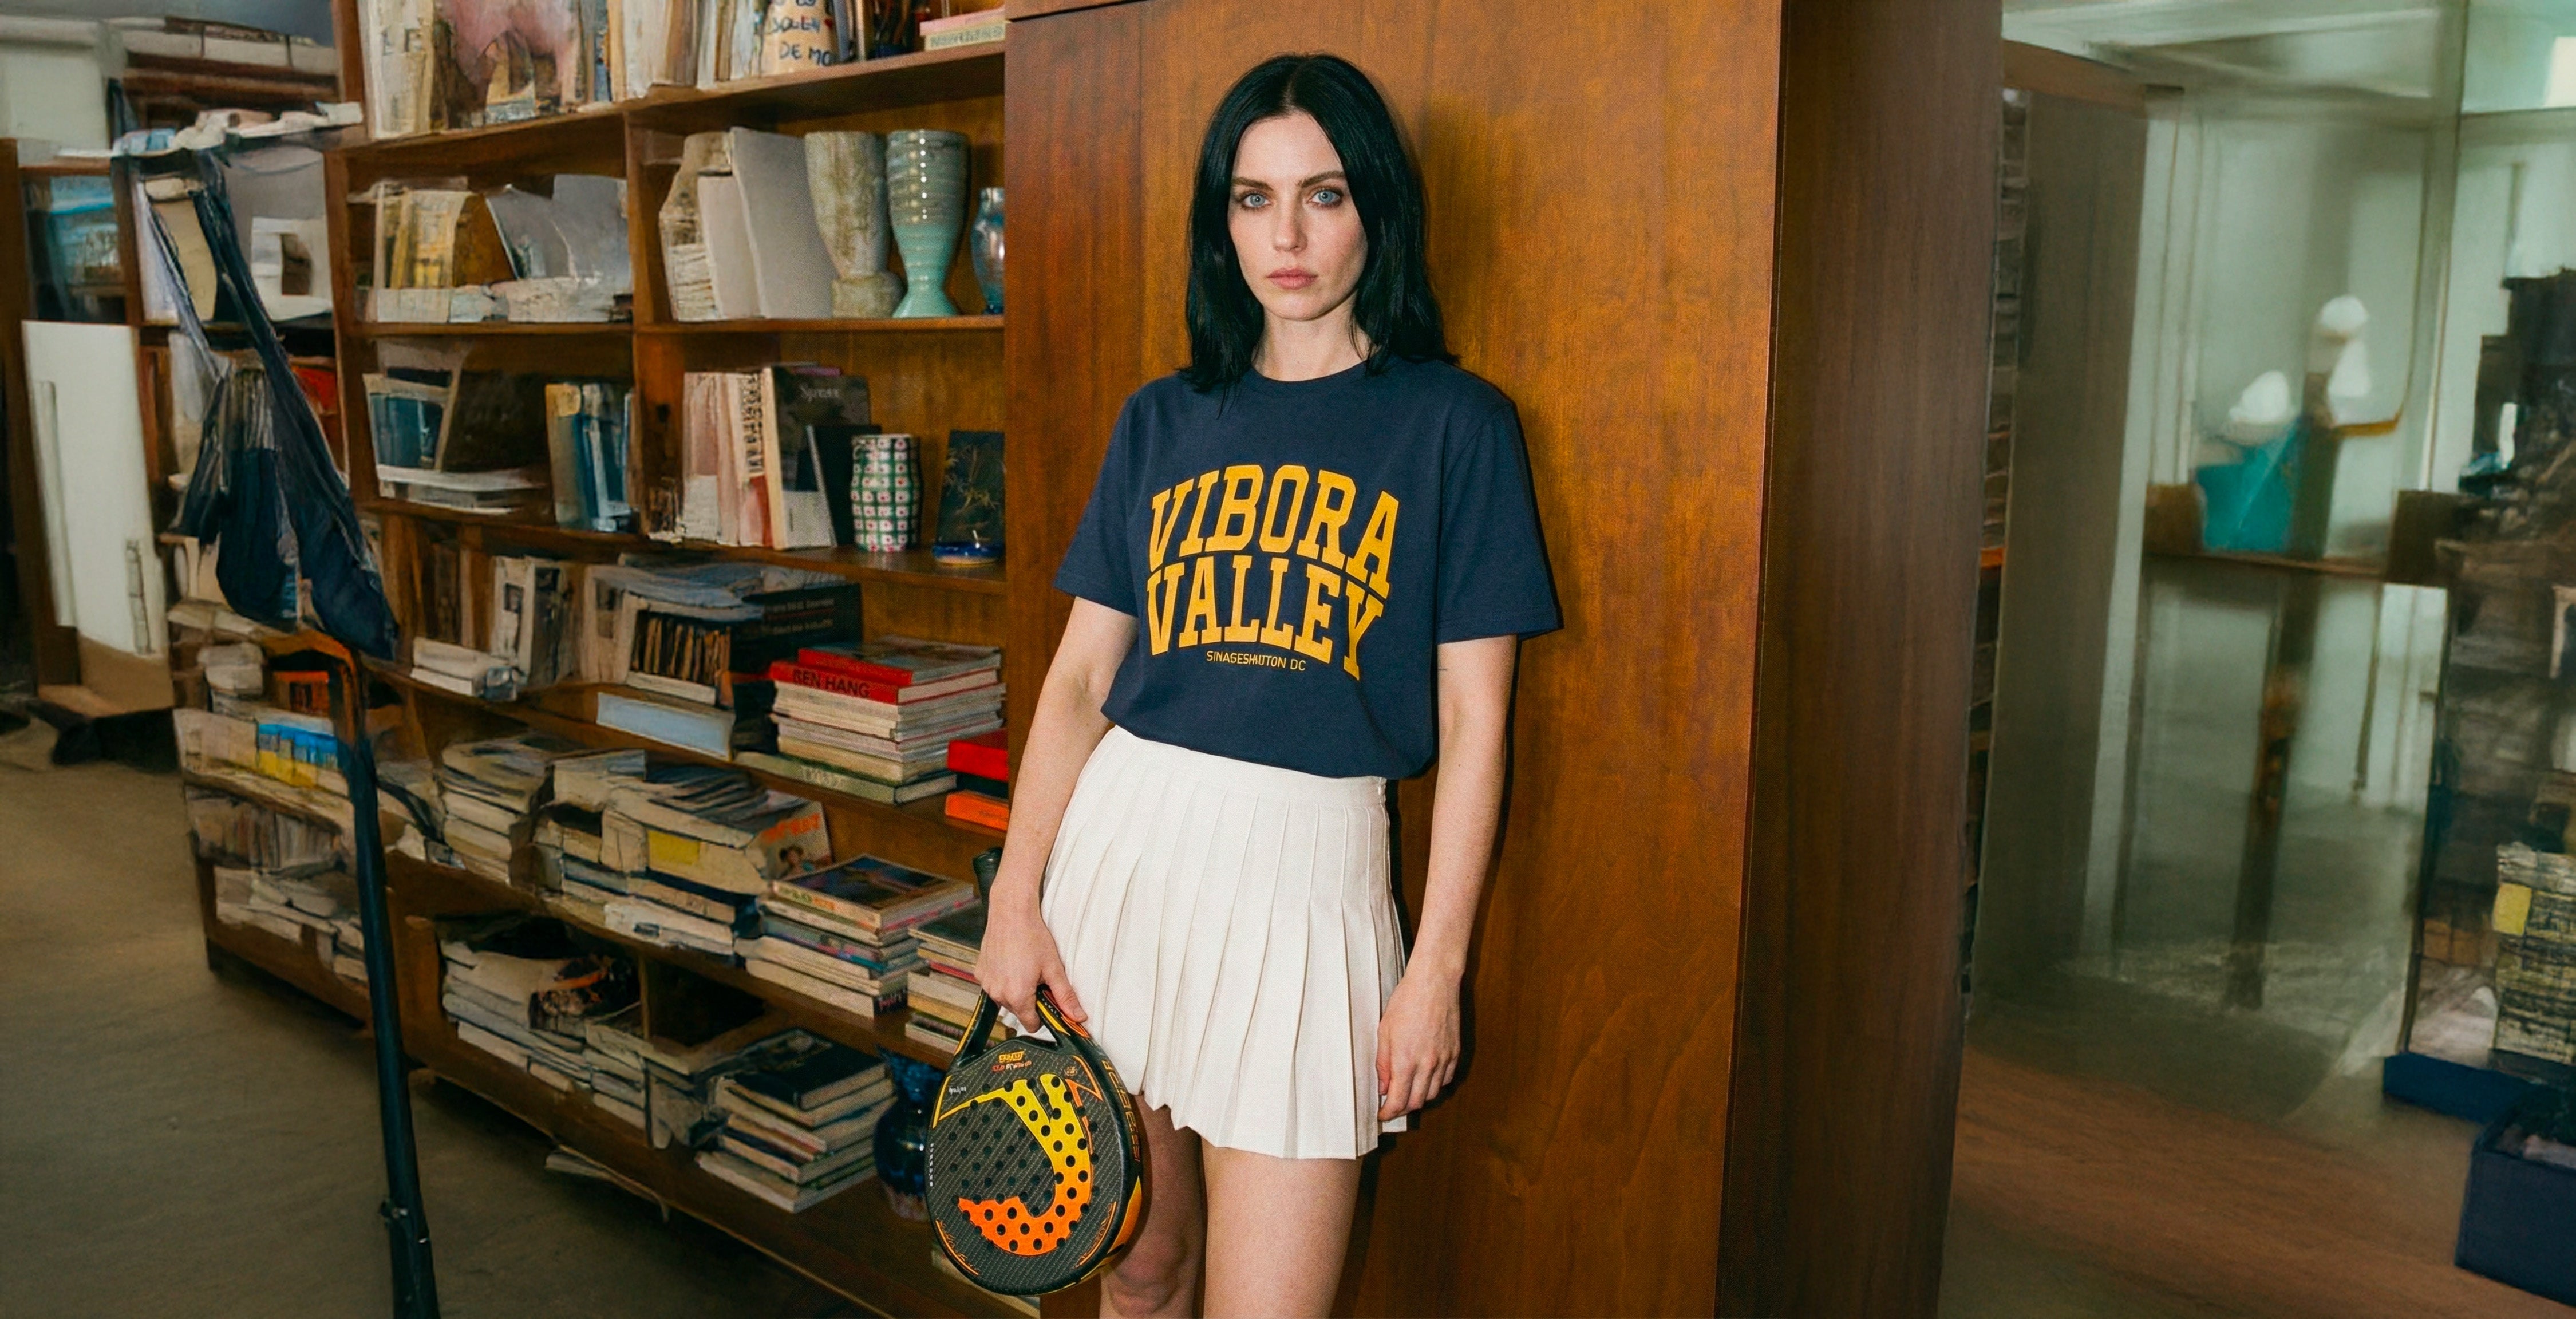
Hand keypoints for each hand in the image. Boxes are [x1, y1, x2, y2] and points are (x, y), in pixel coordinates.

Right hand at [976, 898, 1086, 1031]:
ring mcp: (987, 983)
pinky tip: (1011, 963)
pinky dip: (1003, 979)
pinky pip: (994, 985)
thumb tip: (1077, 1016)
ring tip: (1024, 968)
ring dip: (1016, 990)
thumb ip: (1065, 996)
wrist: (1011, 912)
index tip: (1048, 1002)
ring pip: (1006, 999)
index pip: (1032, 1024)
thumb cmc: (1031, 936)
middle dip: (1030, 1000)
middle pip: (1019, 1011)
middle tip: (1038, 978)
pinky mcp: (980, 973)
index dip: (1044, 1016)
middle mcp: (998, 993)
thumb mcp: (1054, 968)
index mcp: (1017, 996)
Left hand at [1374, 972, 1459, 1121]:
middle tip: (1392, 1106)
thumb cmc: (1406, 1002)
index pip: (1397, 1101)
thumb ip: (1383, 1064)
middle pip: (1416, 1102)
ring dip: (1420, 1098)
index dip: (1388, 1113)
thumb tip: (1384, 1087)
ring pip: (1433, 1093)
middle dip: (1403, 1109)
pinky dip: (1435, 1085)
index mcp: (1405, 1061)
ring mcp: (1443, 1059)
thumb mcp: (1384, 1032)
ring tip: (1408, 1093)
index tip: (1382, 1115)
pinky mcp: (1455, 1052)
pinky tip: (1426, 1079)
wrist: (1434, 983)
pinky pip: (1446, 1079)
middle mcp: (1427, 1065)